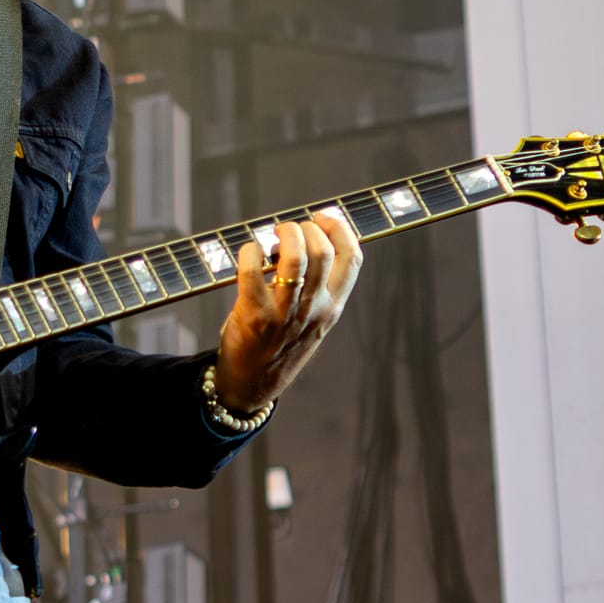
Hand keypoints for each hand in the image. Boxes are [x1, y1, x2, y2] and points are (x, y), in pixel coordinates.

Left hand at [214, 211, 361, 414]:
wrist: (252, 385)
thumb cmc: (280, 346)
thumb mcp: (313, 320)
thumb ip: (319, 288)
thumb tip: (312, 239)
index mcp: (333, 307)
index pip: (353, 258)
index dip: (340, 228)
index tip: (322, 217)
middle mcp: (314, 309)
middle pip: (322, 250)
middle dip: (305, 228)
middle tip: (288, 230)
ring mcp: (286, 313)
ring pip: (294, 256)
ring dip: (282, 235)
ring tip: (272, 237)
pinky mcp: (255, 316)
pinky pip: (253, 269)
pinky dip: (251, 251)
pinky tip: (250, 252)